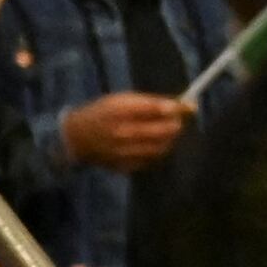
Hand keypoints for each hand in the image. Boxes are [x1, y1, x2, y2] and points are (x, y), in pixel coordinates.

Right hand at [61, 91, 192, 170]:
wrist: (75, 139)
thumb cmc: (101, 113)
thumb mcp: (122, 100)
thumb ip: (151, 103)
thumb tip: (184, 106)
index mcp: (120, 111)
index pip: (158, 109)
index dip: (178, 108)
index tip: (190, 105)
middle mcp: (123, 133)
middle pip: (163, 131)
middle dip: (176, 124)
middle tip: (176, 120)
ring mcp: (124, 152)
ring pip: (161, 147)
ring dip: (169, 139)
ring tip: (164, 132)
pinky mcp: (125, 166)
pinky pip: (151, 160)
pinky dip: (157, 151)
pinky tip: (151, 144)